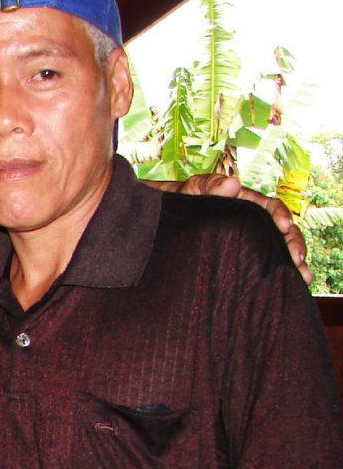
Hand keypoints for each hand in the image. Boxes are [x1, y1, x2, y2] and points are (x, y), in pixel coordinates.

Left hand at [171, 174, 311, 283]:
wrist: (167, 217)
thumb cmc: (182, 200)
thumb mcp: (193, 189)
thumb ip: (209, 185)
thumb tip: (233, 184)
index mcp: (245, 202)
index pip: (270, 207)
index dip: (281, 215)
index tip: (283, 227)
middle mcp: (252, 221)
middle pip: (281, 231)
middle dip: (293, 244)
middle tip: (298, 261)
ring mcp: (249, 239)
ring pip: (276, 249)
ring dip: (291, 262)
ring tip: (302, 277)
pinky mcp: (242, 255)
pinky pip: (262, 262)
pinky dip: (277, 272)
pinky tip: (288, 284)